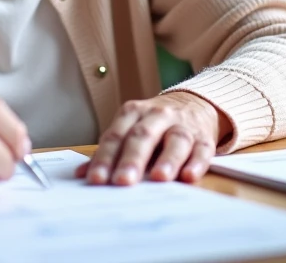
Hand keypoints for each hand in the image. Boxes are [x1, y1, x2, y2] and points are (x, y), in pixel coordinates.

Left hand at [77, 92, 230, 185]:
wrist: (194, 105)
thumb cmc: (154, 125)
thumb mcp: (129, 129)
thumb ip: (109, 152)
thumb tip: (81, 174)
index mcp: (133, 113)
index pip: (116, 136)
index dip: (105, 158)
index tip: (96, 180)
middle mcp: (158, 116)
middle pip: (143, 136)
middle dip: (132, 160)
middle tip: (123, 181)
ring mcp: (182, 126)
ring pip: (175, 140)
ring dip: (167, 160)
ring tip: (159, 178)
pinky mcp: (204, 139)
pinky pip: (202, 150)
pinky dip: (196, 163)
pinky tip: (189, 176)